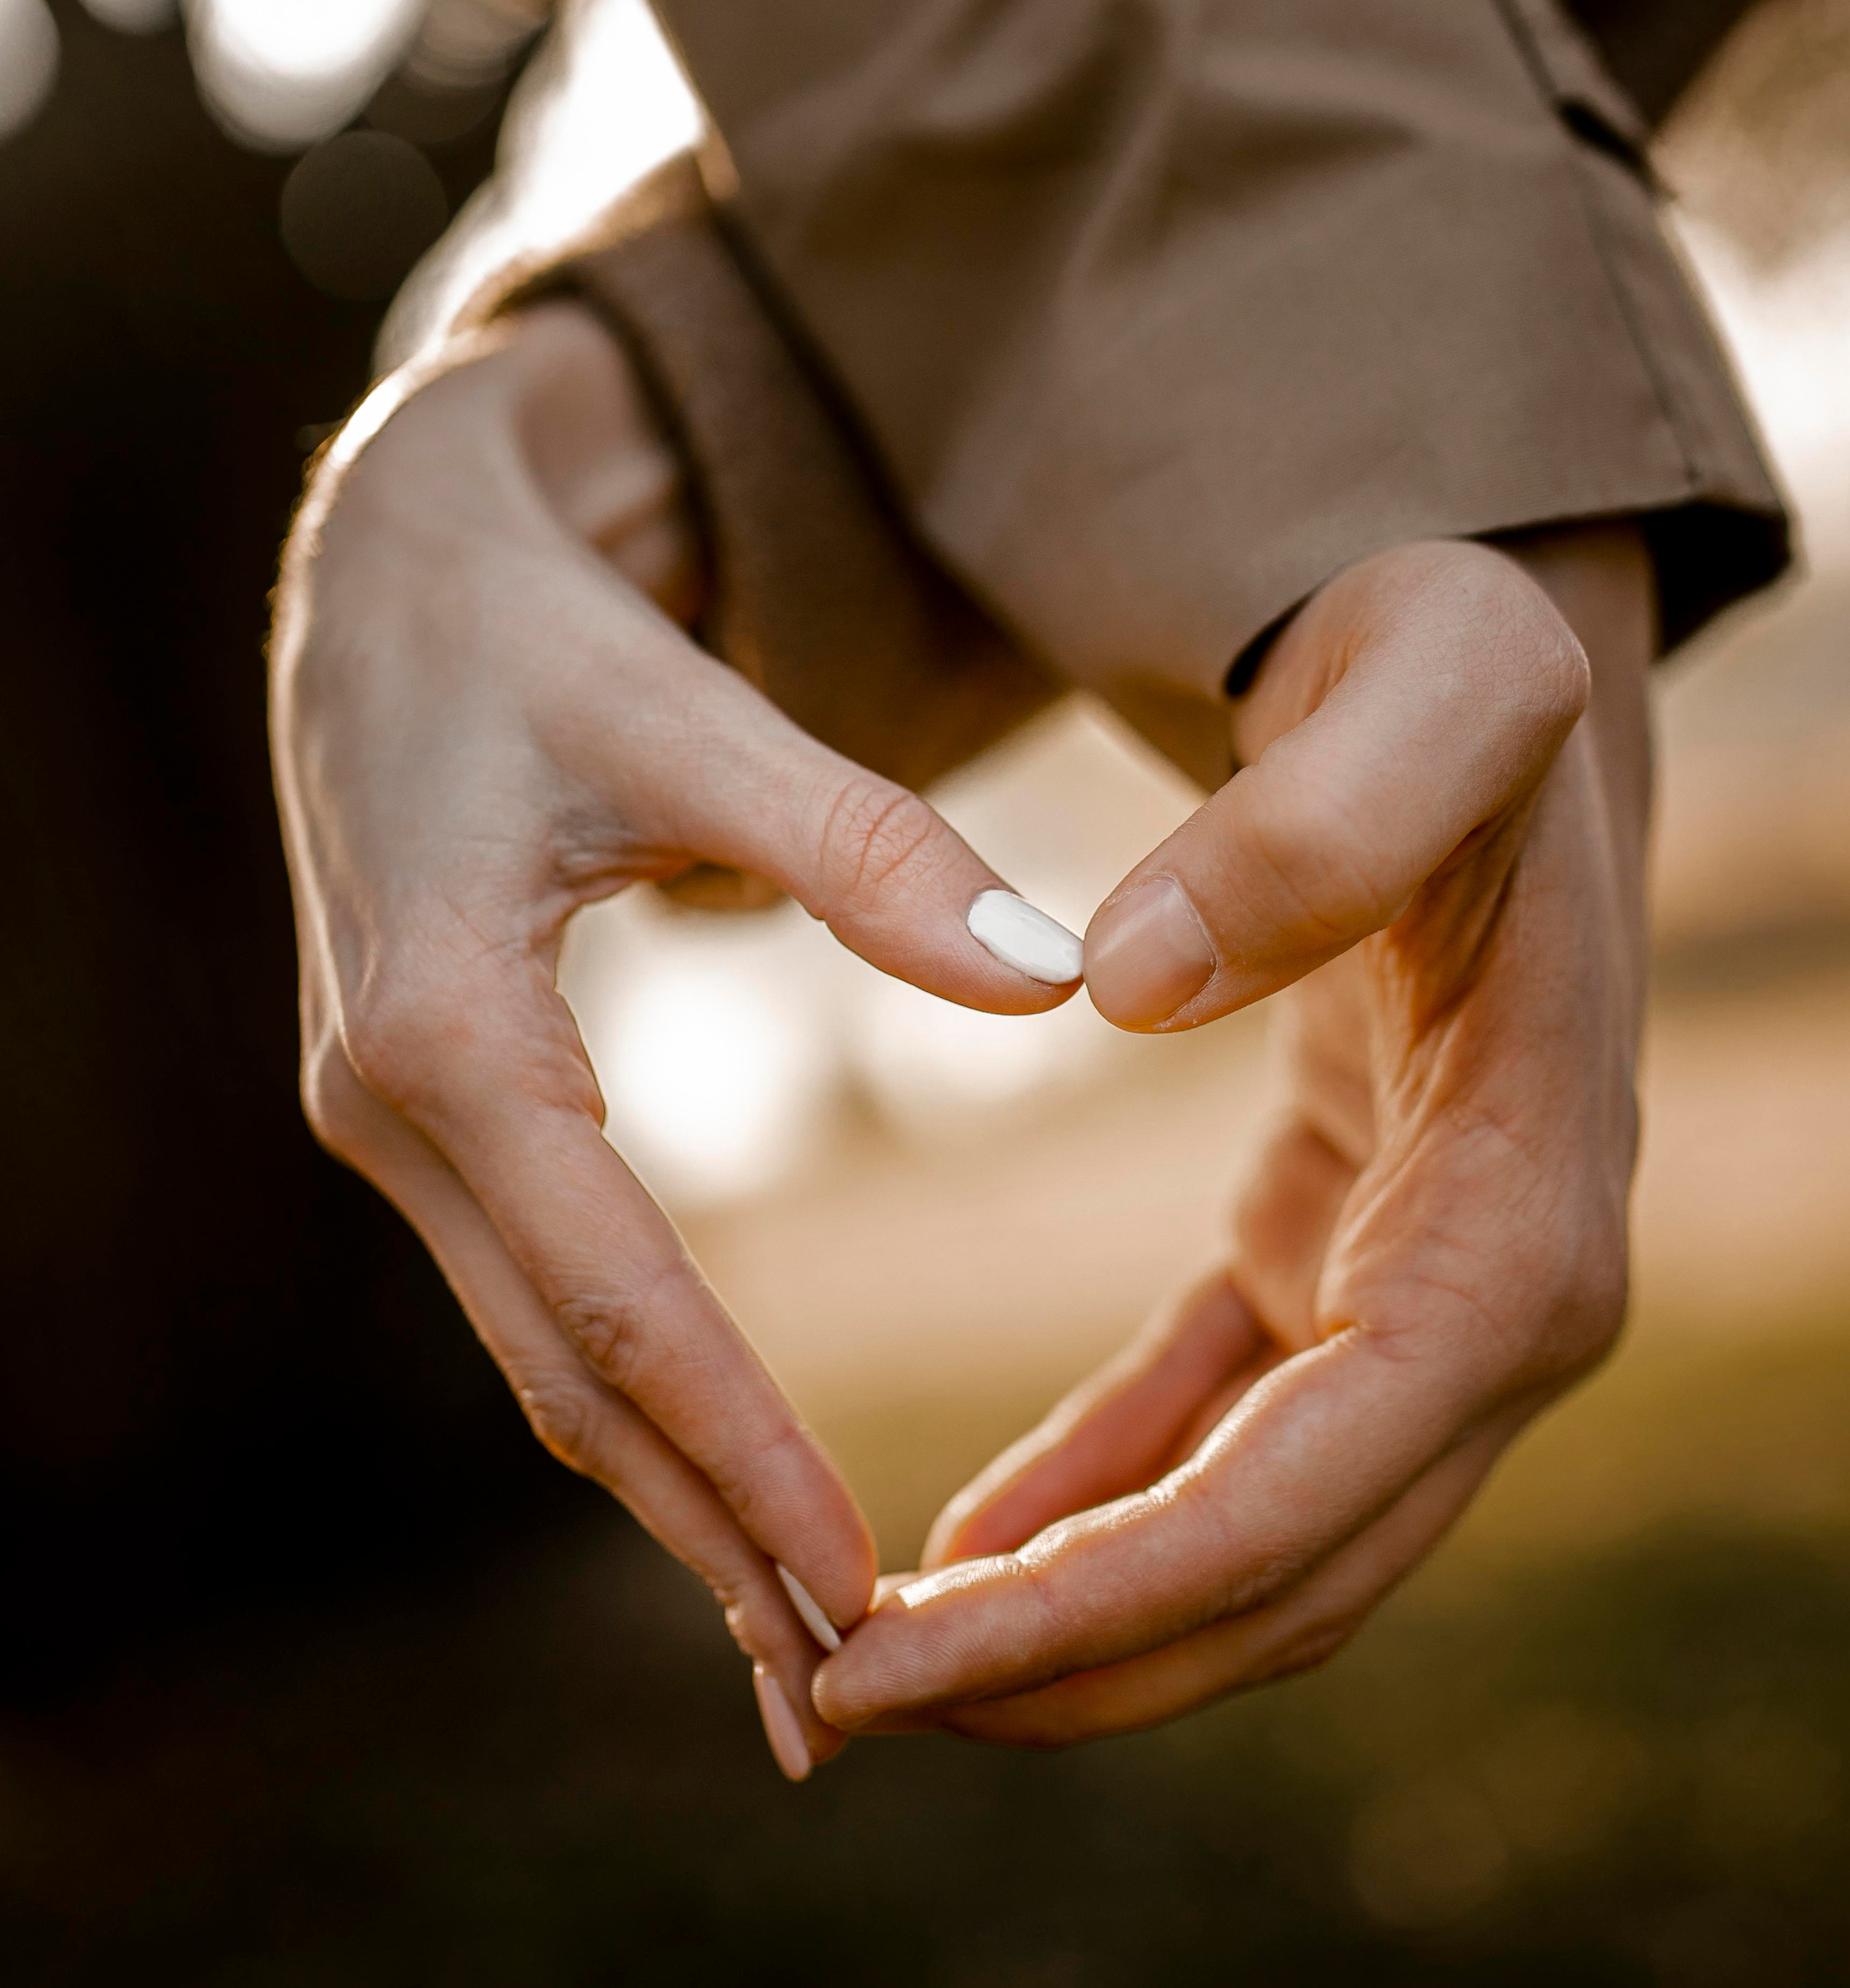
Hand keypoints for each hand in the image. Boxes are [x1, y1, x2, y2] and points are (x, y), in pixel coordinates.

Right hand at [270, 301, 1079, 1774]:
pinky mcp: (432, 1098)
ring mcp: (391, 1114)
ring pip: (540, 1348)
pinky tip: (715, 1462)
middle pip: (563, 1370)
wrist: (383, 566)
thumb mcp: (682, 717)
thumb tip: (1051, 973)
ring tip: (792, 1630)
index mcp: (444, 1025)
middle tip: (839, 1697)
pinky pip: (537, 1285)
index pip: (615, 1297)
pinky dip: (631, 1389)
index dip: (739, 1450)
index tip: (858, 1587)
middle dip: (697, 1531)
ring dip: (661, 1486)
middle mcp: (387, 1102)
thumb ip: (863, 845)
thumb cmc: (535, 622)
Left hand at [813, 527, 1652, 1743]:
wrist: (1485, 682)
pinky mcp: (1349, 1257)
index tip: (905, 1646)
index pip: (1318, 1482)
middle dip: (1074, 1667)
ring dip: (1078, 1624)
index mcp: (1527, 1213)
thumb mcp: (1432, 678)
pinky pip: (1227, 1434)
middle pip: (1291, 1570)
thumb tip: (1120, 990)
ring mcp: (1432, 1288)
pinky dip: (1106, 1509)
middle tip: (834, 1701)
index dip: (1117, 1598)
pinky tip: (971, 1549)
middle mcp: (1508, 1295)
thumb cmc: (1465, 667)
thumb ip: (1316, 819)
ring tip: (871, 1658)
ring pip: (1261, 1541)